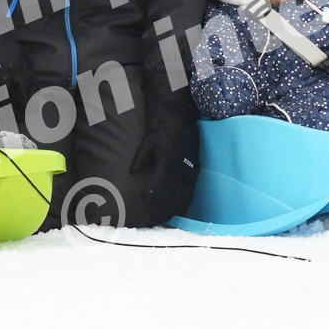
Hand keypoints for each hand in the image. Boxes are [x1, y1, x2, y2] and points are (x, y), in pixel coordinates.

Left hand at [129, 92, 198, 223]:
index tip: (142, 200)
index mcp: (168, 158)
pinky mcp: (196, 167)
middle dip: (161, 204)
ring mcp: (190, 167)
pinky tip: (179, 208)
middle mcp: (181, 165)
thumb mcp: (148, 140)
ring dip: (173, 204)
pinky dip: (185, 199)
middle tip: (151, 213)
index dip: (151, 193)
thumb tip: (132, 172)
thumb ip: (141, 157)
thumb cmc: (162, 125)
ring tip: (163, 215)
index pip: (159, 181)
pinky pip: (191, 188)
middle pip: (171, 191)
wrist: (180, 114)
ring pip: (182, 192)